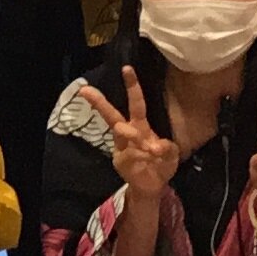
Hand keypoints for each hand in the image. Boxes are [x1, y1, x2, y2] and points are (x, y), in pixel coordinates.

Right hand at [77, 66, 182, 199]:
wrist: (152, 187)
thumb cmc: (161, 164)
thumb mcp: (171, 154)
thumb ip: (167, 147)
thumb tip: (156, 145)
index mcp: (140, 125)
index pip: (135, 102)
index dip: (132, 86)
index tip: (126, 68)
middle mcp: (128, 133)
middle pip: (112, 115)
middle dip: (100, 102)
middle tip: (85, 90)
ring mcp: (121, 147)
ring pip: (121, 132)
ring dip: (133, 134)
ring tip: (149, 147)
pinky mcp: (120, 161)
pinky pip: (131, 154)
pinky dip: (143, 157)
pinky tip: (152, 159)